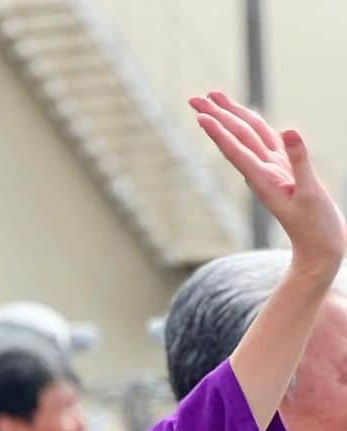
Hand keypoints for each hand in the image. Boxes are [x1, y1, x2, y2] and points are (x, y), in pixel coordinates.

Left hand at [191, 91, 344, 270]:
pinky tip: (245, 120)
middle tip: (195, 96)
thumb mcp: (310, 194)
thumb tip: (288, 131)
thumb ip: (300, 163)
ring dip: (230, 117)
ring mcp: (273, 172)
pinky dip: (253, 128)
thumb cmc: (315, 227)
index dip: (218, 131)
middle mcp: (264, 173)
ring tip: (213, 99)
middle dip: (216, 115)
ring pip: (248, 137)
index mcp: (265, 179)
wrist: (319, 248)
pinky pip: (265, 143)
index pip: (236, 149)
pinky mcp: (284, 173)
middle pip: (237, 137)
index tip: (200, 115)